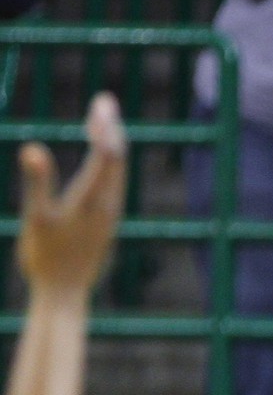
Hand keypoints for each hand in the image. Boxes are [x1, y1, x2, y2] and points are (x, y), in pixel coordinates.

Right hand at [17, 92, 125, 297]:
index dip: (105, 126)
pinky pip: (113, 184)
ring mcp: (109, 214)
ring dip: (112, 144)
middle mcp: (108, 204)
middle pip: (118, 159)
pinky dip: (109, 163)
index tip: (102, 102)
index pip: (108, 154)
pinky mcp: (106, 222)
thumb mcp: (36, 217)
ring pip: (118, 172)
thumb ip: (37, 181)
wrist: (64, 293)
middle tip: (104, 101)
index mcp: (93, 199)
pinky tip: (100, 158)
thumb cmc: (46, 257)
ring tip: (102, 120)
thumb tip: (32, 149)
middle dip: (111, 128)